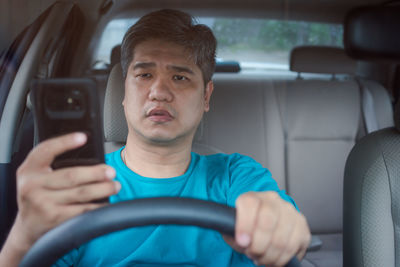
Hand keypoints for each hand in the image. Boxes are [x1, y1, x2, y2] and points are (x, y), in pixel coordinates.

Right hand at [13, 132, 119, 247]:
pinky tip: (106, 203)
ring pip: (80, 193)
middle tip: (112, 171)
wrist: (27, 227)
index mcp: (29, 169)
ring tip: (115, 186)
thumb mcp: (37, 176)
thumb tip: (90, 154)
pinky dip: (97, 206)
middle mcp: (32, 185)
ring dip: (102, 189)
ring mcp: (42, 203)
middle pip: (71, 175)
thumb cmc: (39, 195)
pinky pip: (82, 210)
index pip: (46, 150)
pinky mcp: (53, 218)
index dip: (65, 142)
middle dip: (95, 173)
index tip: (83, 137)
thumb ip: (53, 164)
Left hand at [223, 191, 310, 266]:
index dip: (245, 225)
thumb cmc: (248, 226)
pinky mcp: (302, 225)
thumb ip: (231, 231)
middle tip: (252, 253)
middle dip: (258, 246)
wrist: (265, 222)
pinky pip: (292, 247)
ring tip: (262, 257)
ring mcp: (290, 211)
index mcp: (253, 197)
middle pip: (267, 223)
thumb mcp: (234, 226)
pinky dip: (281, 259)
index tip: (242, 242)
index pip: (249, 204)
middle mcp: (273, 200)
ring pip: (281, 239)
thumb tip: (240, 240)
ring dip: (269, 256)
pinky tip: (274, 258)